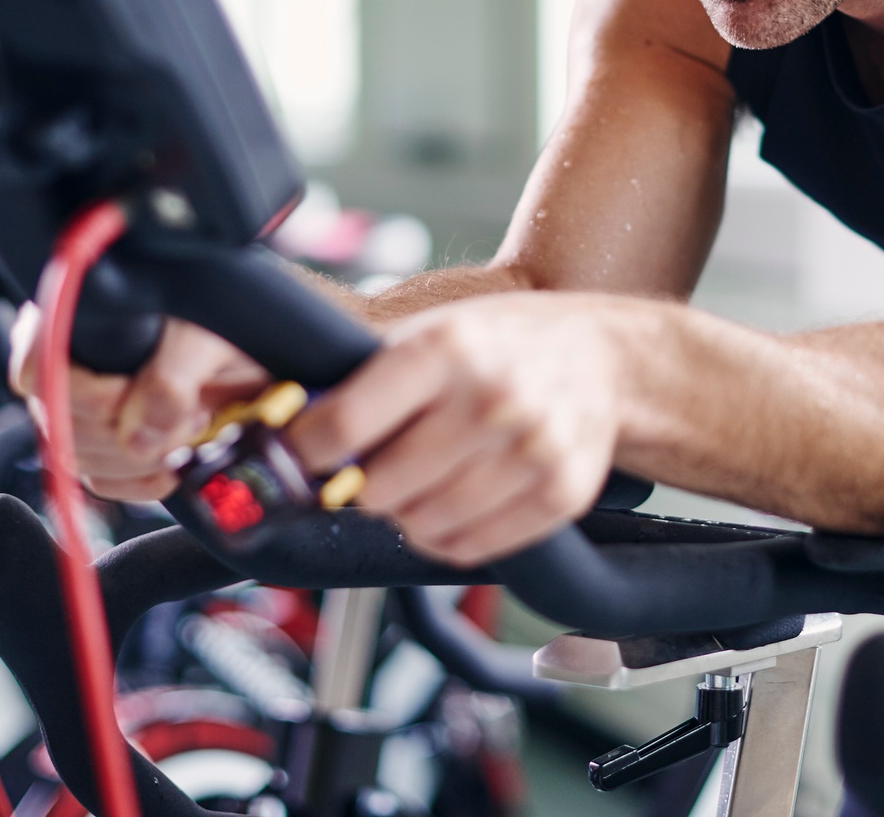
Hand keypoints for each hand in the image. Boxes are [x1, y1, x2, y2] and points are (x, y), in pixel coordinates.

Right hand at [9, 309, 270, 501]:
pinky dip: (145, 481)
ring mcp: (87, 411)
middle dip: (125, 431)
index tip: (131, 394)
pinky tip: (179, 455)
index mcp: (77, 320)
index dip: (80, 394)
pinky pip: (105, 483)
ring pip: (80, 460)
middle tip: (187, 412)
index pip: (37, 370)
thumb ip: (172, 379)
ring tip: (191, 423)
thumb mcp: (206, 338)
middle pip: (60, 425)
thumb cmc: (231, 324)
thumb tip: (137, 434)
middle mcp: (72, 365)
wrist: (266, 352)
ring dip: (140, 457)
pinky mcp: (111, 447)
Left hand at [285, 292, 627, 565]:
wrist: (603, 358)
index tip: (300, 458)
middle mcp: (488, 398)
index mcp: (443, 349)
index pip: (345, 425)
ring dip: (406, 515)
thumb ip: (361, 379)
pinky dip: (448, 538)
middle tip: (371, 472)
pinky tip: (454, 503)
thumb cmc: (499, 345)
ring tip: (419, 485)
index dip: (306, 453)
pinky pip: (472, 549)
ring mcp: (530, 450)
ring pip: (423, 525)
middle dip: (362, 487)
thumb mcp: (428, 334)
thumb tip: (281, 427)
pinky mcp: (561, 494)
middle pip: (380, 487)